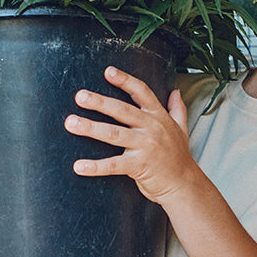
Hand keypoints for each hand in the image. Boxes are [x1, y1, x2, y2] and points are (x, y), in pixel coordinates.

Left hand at [64, 67, 194, 203]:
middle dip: (100, 102)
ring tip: (71, 123)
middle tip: (80, 96)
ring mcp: (145, 147)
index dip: (125, 81)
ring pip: (114, 134)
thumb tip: (176, 91)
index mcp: (159, 117)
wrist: (184, 185)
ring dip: (91, 128)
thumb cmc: (179, 157)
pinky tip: (78, 166)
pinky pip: (113, 165)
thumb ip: (177, 109)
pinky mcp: (139, 166)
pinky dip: (95, 166)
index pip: (141, 92)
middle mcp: (151, 129)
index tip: (108, 71)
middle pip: (122, 110)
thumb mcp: (182, 129)